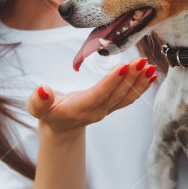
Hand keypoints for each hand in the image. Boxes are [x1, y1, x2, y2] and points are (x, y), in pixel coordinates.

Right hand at [25, 56, 156, 136]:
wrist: (59, 128)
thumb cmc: (47, 112)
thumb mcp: (36, 107)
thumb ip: (38, 101)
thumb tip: (43, 90)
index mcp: (79, 109)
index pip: (98, 94)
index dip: (111, 81)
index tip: (123, 66)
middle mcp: (96, 111)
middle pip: (117, 94)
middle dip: (131, 77)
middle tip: (142, 60)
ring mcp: (106, 110)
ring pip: (126, 96)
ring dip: (139, 81)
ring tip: (149, 65)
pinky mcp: (112, 107)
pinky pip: (129, 98)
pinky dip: (141, 87)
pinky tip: (152, 76)